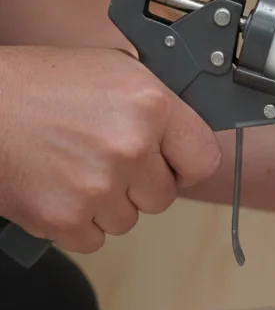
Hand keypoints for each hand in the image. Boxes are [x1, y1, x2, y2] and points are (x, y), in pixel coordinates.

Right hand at [0, 45, 221, 252]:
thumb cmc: (33, 85)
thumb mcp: (109, 70)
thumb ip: (154, 104)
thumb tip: (182, 133)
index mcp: (150, 105)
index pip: (204, 159)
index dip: (184, 165)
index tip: (170, 165)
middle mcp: (130, 146)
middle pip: (163, 196)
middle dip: (138, 185)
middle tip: (103, 162)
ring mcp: (98, 185)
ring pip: (127, 220)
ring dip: (105, 205)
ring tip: (72, 170)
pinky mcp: (65, 217)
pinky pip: (93, 239)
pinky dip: (75, 224)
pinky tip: (56, 190)